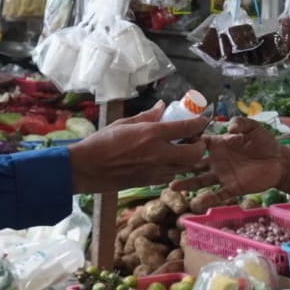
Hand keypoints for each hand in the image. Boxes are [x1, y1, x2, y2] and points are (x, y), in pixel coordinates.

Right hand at [68, 101, 207, 193]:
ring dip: (188, 158)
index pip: (187, 128)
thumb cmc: (101, 142)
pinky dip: (174, 168)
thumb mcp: (123, 123)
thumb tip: (162, 106)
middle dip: (199, 145)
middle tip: (194, 139)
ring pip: (185, 167)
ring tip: (181, 148)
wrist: (86, 169)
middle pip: (195, 153)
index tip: (202, 120)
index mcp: (151, 134)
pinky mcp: (149, 183)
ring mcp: (155, 171)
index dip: (200, 122)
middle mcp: (158, 153)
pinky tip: (165, 160)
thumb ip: (147, 116)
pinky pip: (171, 175)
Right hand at [171, 117, 289, 199]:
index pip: (198, 143)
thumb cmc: (264, 142)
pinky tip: (197, 202)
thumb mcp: (253, 127)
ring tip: (171, 186)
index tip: (170, 143)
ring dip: (187, 184)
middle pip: (193, 163)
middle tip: (162, 166)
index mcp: (218, 145)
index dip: (186, 142)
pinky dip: (208, 199)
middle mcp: (216, 161)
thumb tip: (228, 127)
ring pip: (200, 181)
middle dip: (179, 165)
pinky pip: (218, 195)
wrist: (279, 161)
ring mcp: (223, 176)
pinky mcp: (233, 188)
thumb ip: (240, 123)